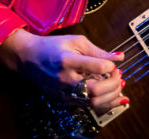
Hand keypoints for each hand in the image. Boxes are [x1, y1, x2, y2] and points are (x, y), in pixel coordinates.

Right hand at [0, 31, 127, 114]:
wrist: (29, 59)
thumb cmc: (52, 47)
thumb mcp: (76, 42)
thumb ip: (98, 51)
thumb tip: (119, 57)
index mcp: (68, 61)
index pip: (96, 67)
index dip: (110, 65)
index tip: (113, 63)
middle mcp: (66, 80)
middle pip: (97, 90)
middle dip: (114, 83)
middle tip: (118, 73)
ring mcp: (66, 93)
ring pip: (95, 103)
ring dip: (112, 95)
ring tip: (118, 84)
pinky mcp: (67, 100)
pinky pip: (90, 106)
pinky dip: (106, 103)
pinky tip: (115, 97)